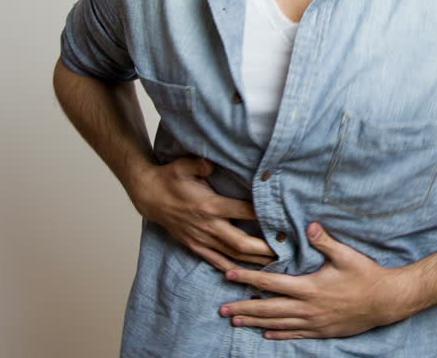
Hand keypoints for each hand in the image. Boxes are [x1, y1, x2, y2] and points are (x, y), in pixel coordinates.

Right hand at [127, 155, 276, 271]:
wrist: (149, 197)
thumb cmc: (170, 179)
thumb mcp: (183, 165)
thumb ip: (201, 164)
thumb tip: (214, 161)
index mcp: (209, 205)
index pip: (242, 211)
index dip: (263, 215)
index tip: (283, 218)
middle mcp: (208, 225)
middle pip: (241, 243)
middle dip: (265, 249)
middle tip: (287, 250)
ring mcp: (202, 239)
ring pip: (233, 256)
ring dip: (256, 261)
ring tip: (277, 263)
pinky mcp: (196, 246)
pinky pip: (218, 262)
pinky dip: (235, 270)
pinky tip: (250, 275)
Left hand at [217, 222, 415, 339]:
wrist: (387, 301)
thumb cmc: (366, 275)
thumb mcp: (346, 255)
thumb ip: (324, 241)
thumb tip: (309, 225)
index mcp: (308, 287)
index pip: (271, 283)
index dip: (248, 278)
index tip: (229, 275)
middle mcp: (307, 308)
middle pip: (268, 308)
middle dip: (243, 308)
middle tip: (222, 308)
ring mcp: (314, 322)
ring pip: (278, 323)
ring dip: (256, 322)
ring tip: (237, 321)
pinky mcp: (323, 330)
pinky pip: (296, 333)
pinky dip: (279, 333)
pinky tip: (267, 333)